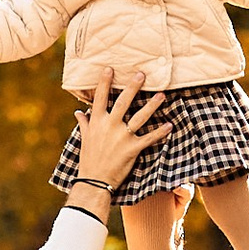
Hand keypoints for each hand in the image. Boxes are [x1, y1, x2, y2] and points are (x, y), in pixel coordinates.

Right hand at [72, 67, 167, 197]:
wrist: (94, 181)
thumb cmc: (89, 158)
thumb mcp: (84, 138)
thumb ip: (84, 123)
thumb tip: (78, 112)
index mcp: (97, 122)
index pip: (100, 98)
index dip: (104, 83)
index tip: (110, 69)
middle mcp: (109, 126)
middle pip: (122, 102)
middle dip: (132, 87)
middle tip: (142, 74)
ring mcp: (122, 137)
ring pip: (139, 117)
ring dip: (151, 106)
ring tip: (161, 95)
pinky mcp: (132, 149)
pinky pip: (149, 138)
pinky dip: (160, 132)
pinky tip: (169, 125)